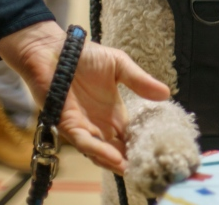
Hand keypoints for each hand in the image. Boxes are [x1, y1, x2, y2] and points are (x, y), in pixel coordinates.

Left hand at [0, 21, 170, 173]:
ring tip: (131, 170)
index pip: (130, 134)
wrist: (52, 49)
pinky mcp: (67, 124)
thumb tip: (166, 94)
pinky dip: (98, 151)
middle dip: (130, 159)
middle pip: (117, 148)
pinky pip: (84, 142)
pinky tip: (114, 157)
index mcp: (114, 112)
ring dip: (114, 162)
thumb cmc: (84, 55)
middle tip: (148, 169)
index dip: (142, 144)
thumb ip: (139, 81)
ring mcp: (84, 125)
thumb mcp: (119, 65)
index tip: (158, 152)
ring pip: (100, 151)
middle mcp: (99, 123)